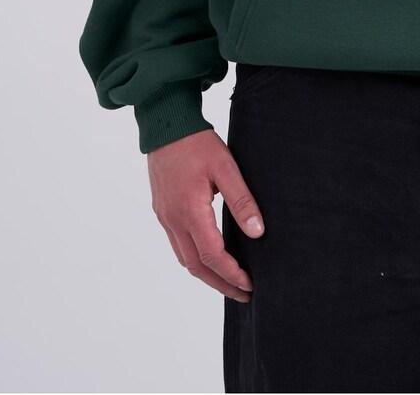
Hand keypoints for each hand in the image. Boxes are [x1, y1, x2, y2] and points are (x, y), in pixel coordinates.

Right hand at [148, 128, 264, 301]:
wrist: (165, 124)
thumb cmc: (197, 142)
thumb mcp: (226, 167)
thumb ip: (242, 200)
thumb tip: (257, 232)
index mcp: (189, 211)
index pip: (212, 256)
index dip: (232, 274)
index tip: (250, 284)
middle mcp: (173, 219)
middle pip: (196, 266)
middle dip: (220, 284)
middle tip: (243, 294)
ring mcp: (164, 217)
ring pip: (184, 259)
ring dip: (207, 274)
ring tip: (229, 282)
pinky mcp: (162, 210)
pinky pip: (177, 245)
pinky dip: (194, 259)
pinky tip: (208, 257)